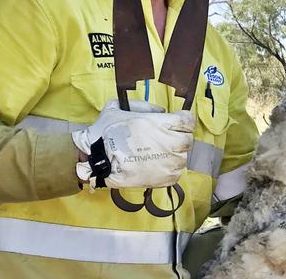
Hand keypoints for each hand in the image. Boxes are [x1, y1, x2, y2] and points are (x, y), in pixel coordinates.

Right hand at [72, 99, 194, 188]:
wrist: (96, 160)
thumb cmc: (106, 132)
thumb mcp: (119, 107)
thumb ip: (144, 106)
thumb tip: (161, 111)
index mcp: (162, 124)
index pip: (188, 120)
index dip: (184, 119)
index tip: (178, 121)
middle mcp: (170, 143)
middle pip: (188, 139)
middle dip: (179, 137)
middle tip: (166, 138)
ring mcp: (169, 162)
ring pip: (183, 156)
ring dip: (175, 154)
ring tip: (159, 153)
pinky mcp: (165, 179)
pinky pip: (177, 172)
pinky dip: (170, 168)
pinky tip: (157, 165)